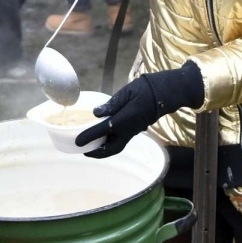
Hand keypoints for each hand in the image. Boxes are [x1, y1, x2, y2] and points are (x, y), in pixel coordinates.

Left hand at [76, 63, 204, 157]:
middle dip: (96, 153)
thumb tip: (96, 113)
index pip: (102, 131)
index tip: (77, 142)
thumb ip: (112, 103)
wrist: (164, 94)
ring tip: (92, 148)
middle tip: (84, 150)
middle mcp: (128, 130)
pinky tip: (104, 139)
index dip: (88, 137)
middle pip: (110, 149)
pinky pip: (121, 142)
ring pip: (116, 147)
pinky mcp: (136, 130)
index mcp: (124, 119)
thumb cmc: (145, 89)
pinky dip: (111, 144)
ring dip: (103, 151)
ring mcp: (133, 132)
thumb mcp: (127, 92)